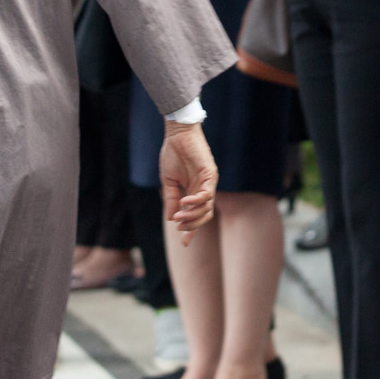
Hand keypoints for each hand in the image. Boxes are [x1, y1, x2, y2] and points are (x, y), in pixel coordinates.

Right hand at [159, 120, 217, 244]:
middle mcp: (204, 189)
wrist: (177, 135)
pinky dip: (196, 201)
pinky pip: (206, 193)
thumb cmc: (173, 155)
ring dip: (192, 215)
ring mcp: (209, 182)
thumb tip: (171, 218)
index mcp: (194, 192)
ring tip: (179, 216)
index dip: (191, 230)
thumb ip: (172, 200)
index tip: (184, 243)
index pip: (197, 215)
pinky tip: (184, 201)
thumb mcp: (169, 182)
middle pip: (205, 215)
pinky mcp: (210, 174)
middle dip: (192, 225)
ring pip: (207, 207)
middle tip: (179, 226)